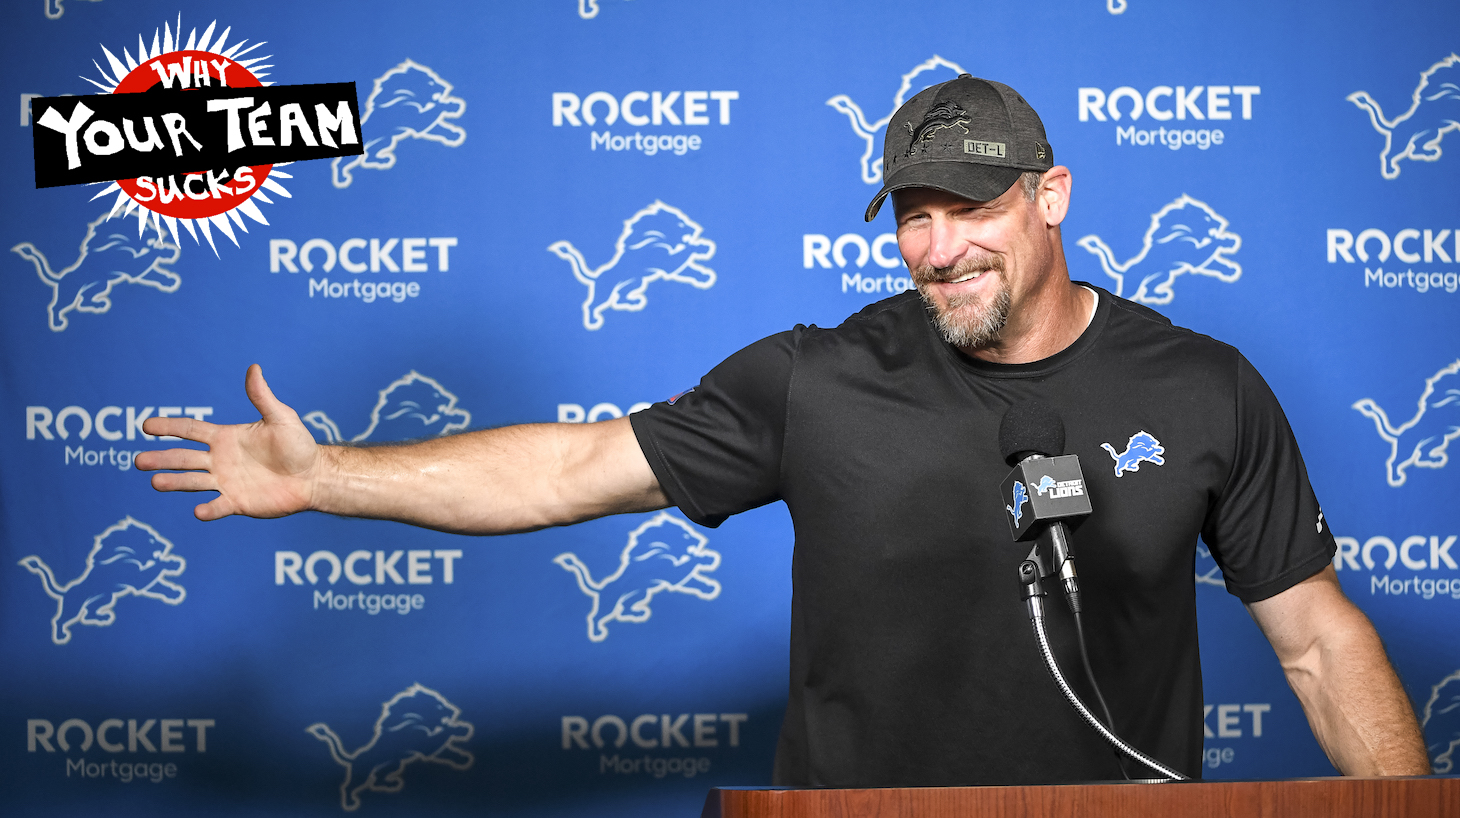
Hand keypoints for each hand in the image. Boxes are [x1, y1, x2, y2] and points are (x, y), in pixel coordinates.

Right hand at [135, 364, 321, 520]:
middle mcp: (220, 460)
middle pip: (184, 458)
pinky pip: (218, 506)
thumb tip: (254, 368)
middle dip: (161, 458)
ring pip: (193, 482)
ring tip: (155, 482)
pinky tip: (199, 511)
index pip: (191, 430)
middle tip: (139, 461)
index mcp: (225, 438)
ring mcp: (226, 482)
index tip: (146, 426)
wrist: (313, 476)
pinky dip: (208, 509)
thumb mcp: (281, 418)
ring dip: (175, 482)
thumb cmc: (298, 445)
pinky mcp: (237, 502)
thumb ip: (262, 397)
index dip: (169, 427)